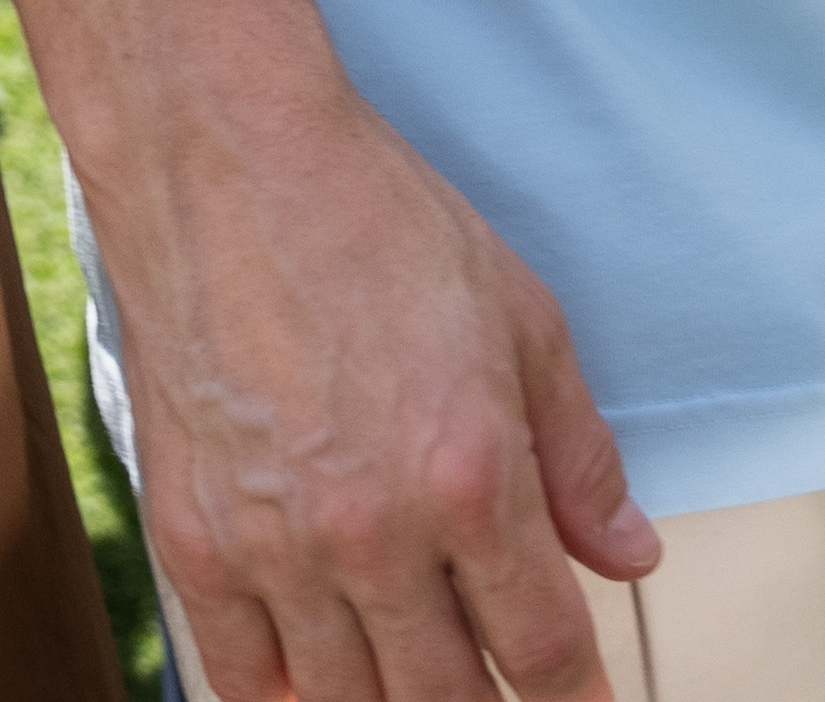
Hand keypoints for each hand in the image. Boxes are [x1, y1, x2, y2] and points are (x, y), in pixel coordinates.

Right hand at [102, 64, 654, 701]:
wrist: (236, 174)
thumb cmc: (384, 227)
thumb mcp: (522, 319)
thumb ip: (578, 456)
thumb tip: (631, 557)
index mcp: (470, 474)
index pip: (540, 642)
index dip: (575, 692)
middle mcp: (374, 533)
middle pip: (443, 697)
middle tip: (504, 691)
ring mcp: (275, 550)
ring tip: (423, 682)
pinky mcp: (193, 547)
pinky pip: (243, 677)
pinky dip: (288, 695)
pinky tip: (321, 679)